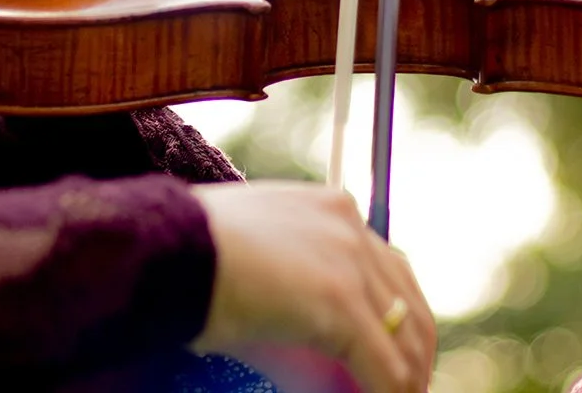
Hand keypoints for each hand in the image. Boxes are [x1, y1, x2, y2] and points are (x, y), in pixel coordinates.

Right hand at [191, 181, 436, 392]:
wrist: (166, 254)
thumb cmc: (189, 258)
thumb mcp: (250, 255)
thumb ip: (286, 277)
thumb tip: (297, 324)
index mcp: (330, 207)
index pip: (387, 264)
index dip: (398, 310)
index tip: (395, 343)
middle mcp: (349, 226)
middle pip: (407, 295)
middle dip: (415, 344)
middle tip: (409, 382)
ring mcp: (348, 262)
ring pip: (405, 334)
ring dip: (409, 377)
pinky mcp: (340, 303)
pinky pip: (383, 367)